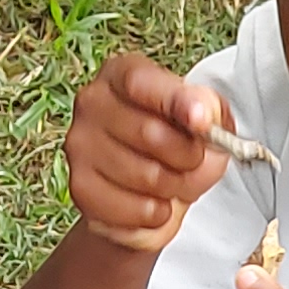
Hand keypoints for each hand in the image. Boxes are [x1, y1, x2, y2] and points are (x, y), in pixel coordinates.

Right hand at [65, 55, 239, 256]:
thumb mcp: (202, 117)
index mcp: (122, 74)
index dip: (176, 102)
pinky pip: (137, 209)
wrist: (143, 191)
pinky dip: (158, 213)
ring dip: (176, 188)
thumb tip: (202, 118)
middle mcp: (92, 103)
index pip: (141, 83)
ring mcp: (80, 145)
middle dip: (188, 157)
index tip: (201, 122)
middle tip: (195, 161)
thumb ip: (208, 110)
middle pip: (151, 133)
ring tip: (173, 182)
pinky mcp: (81, 188)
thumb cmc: (174, 143)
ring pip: (147, 176)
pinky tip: (154, 202)